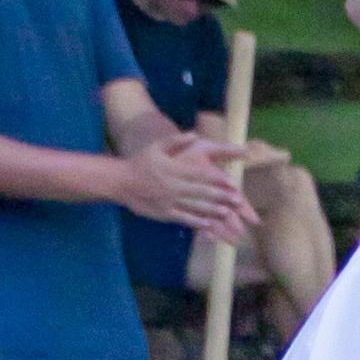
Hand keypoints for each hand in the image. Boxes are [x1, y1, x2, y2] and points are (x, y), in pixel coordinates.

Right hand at [115, 121, 254, 241]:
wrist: (121, 181)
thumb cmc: (141, 162)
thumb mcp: (156, 147)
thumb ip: (176, 141)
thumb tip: (194, 134)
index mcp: (174, 169)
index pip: (200, 174)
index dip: (218, 179)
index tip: (233, 183)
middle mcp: (173, 185)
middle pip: (201, 191)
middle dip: (221, 196)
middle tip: (238, 201)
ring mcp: (169, 201)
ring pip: (195, 206)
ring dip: (212, 210)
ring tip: (227, 213)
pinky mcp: (164, 213)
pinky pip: (184, 218)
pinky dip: (197, 222)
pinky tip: (209, 225)